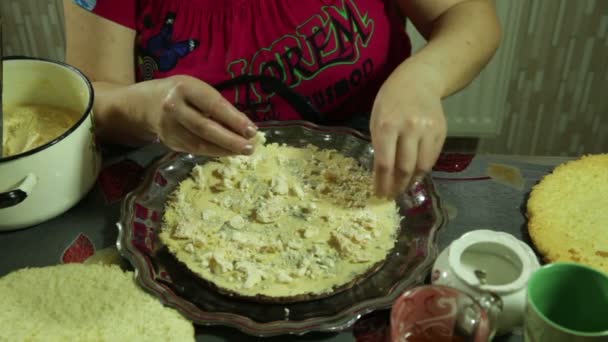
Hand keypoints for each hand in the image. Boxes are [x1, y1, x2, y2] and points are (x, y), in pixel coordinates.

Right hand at [136, 75, 256, 155]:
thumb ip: (218, 105)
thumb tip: (245, 127)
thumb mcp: (198, 89)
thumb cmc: (182, 94)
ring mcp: (169, 127)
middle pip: (205, 128)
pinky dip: (214, 152)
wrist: (147, 104)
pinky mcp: (170, 141)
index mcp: (184, 88)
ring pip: (200, 143)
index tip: (252, 130)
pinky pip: (195, 149)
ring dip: (224, 149)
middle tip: (250, 147)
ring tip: (243, 151)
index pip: (213, 105)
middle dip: (230, 139)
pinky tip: (228, 152)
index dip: (234, 119)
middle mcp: (174, 107)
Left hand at [370, 61, 446, 196]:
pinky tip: (414, 174)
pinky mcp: (442, 132)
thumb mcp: (377, 117)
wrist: (420, 80)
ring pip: (421, 166)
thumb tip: (382, 173)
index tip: (379, 194)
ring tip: (403, 188)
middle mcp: (409, 128)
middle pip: (404, 168)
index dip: (382, 182)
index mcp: (387, 125)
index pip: (385, 162)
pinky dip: (422, 170)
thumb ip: (379, 143)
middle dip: (396, 186)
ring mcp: (428, 130)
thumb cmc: (391, 99)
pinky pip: (432, 158)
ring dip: (411, 182)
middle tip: (391, 195)